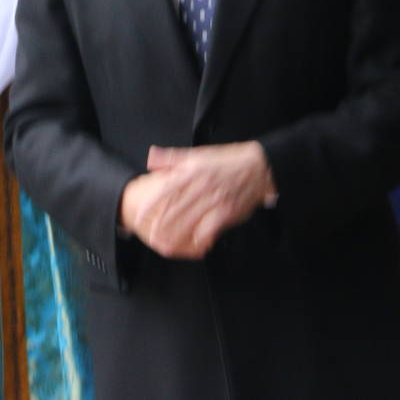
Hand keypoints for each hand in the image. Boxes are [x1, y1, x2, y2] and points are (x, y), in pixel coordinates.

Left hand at [118, 141, 275, 259]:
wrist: (259, 167)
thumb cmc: (228, 161)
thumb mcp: (199, 153)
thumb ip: (172, 158)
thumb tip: (150, 159)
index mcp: (192, 171)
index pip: (166, 189)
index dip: (151, 204)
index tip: (140, 215)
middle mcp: (202, 186)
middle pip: (176, 208)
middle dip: (161, 224)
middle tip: (149, 236)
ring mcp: (214, 200)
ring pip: (191, 220)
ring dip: (176, 235)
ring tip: (165, 245)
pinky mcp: (227, 211)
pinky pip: (210, 228)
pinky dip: (201, 238)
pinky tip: (194, 246)